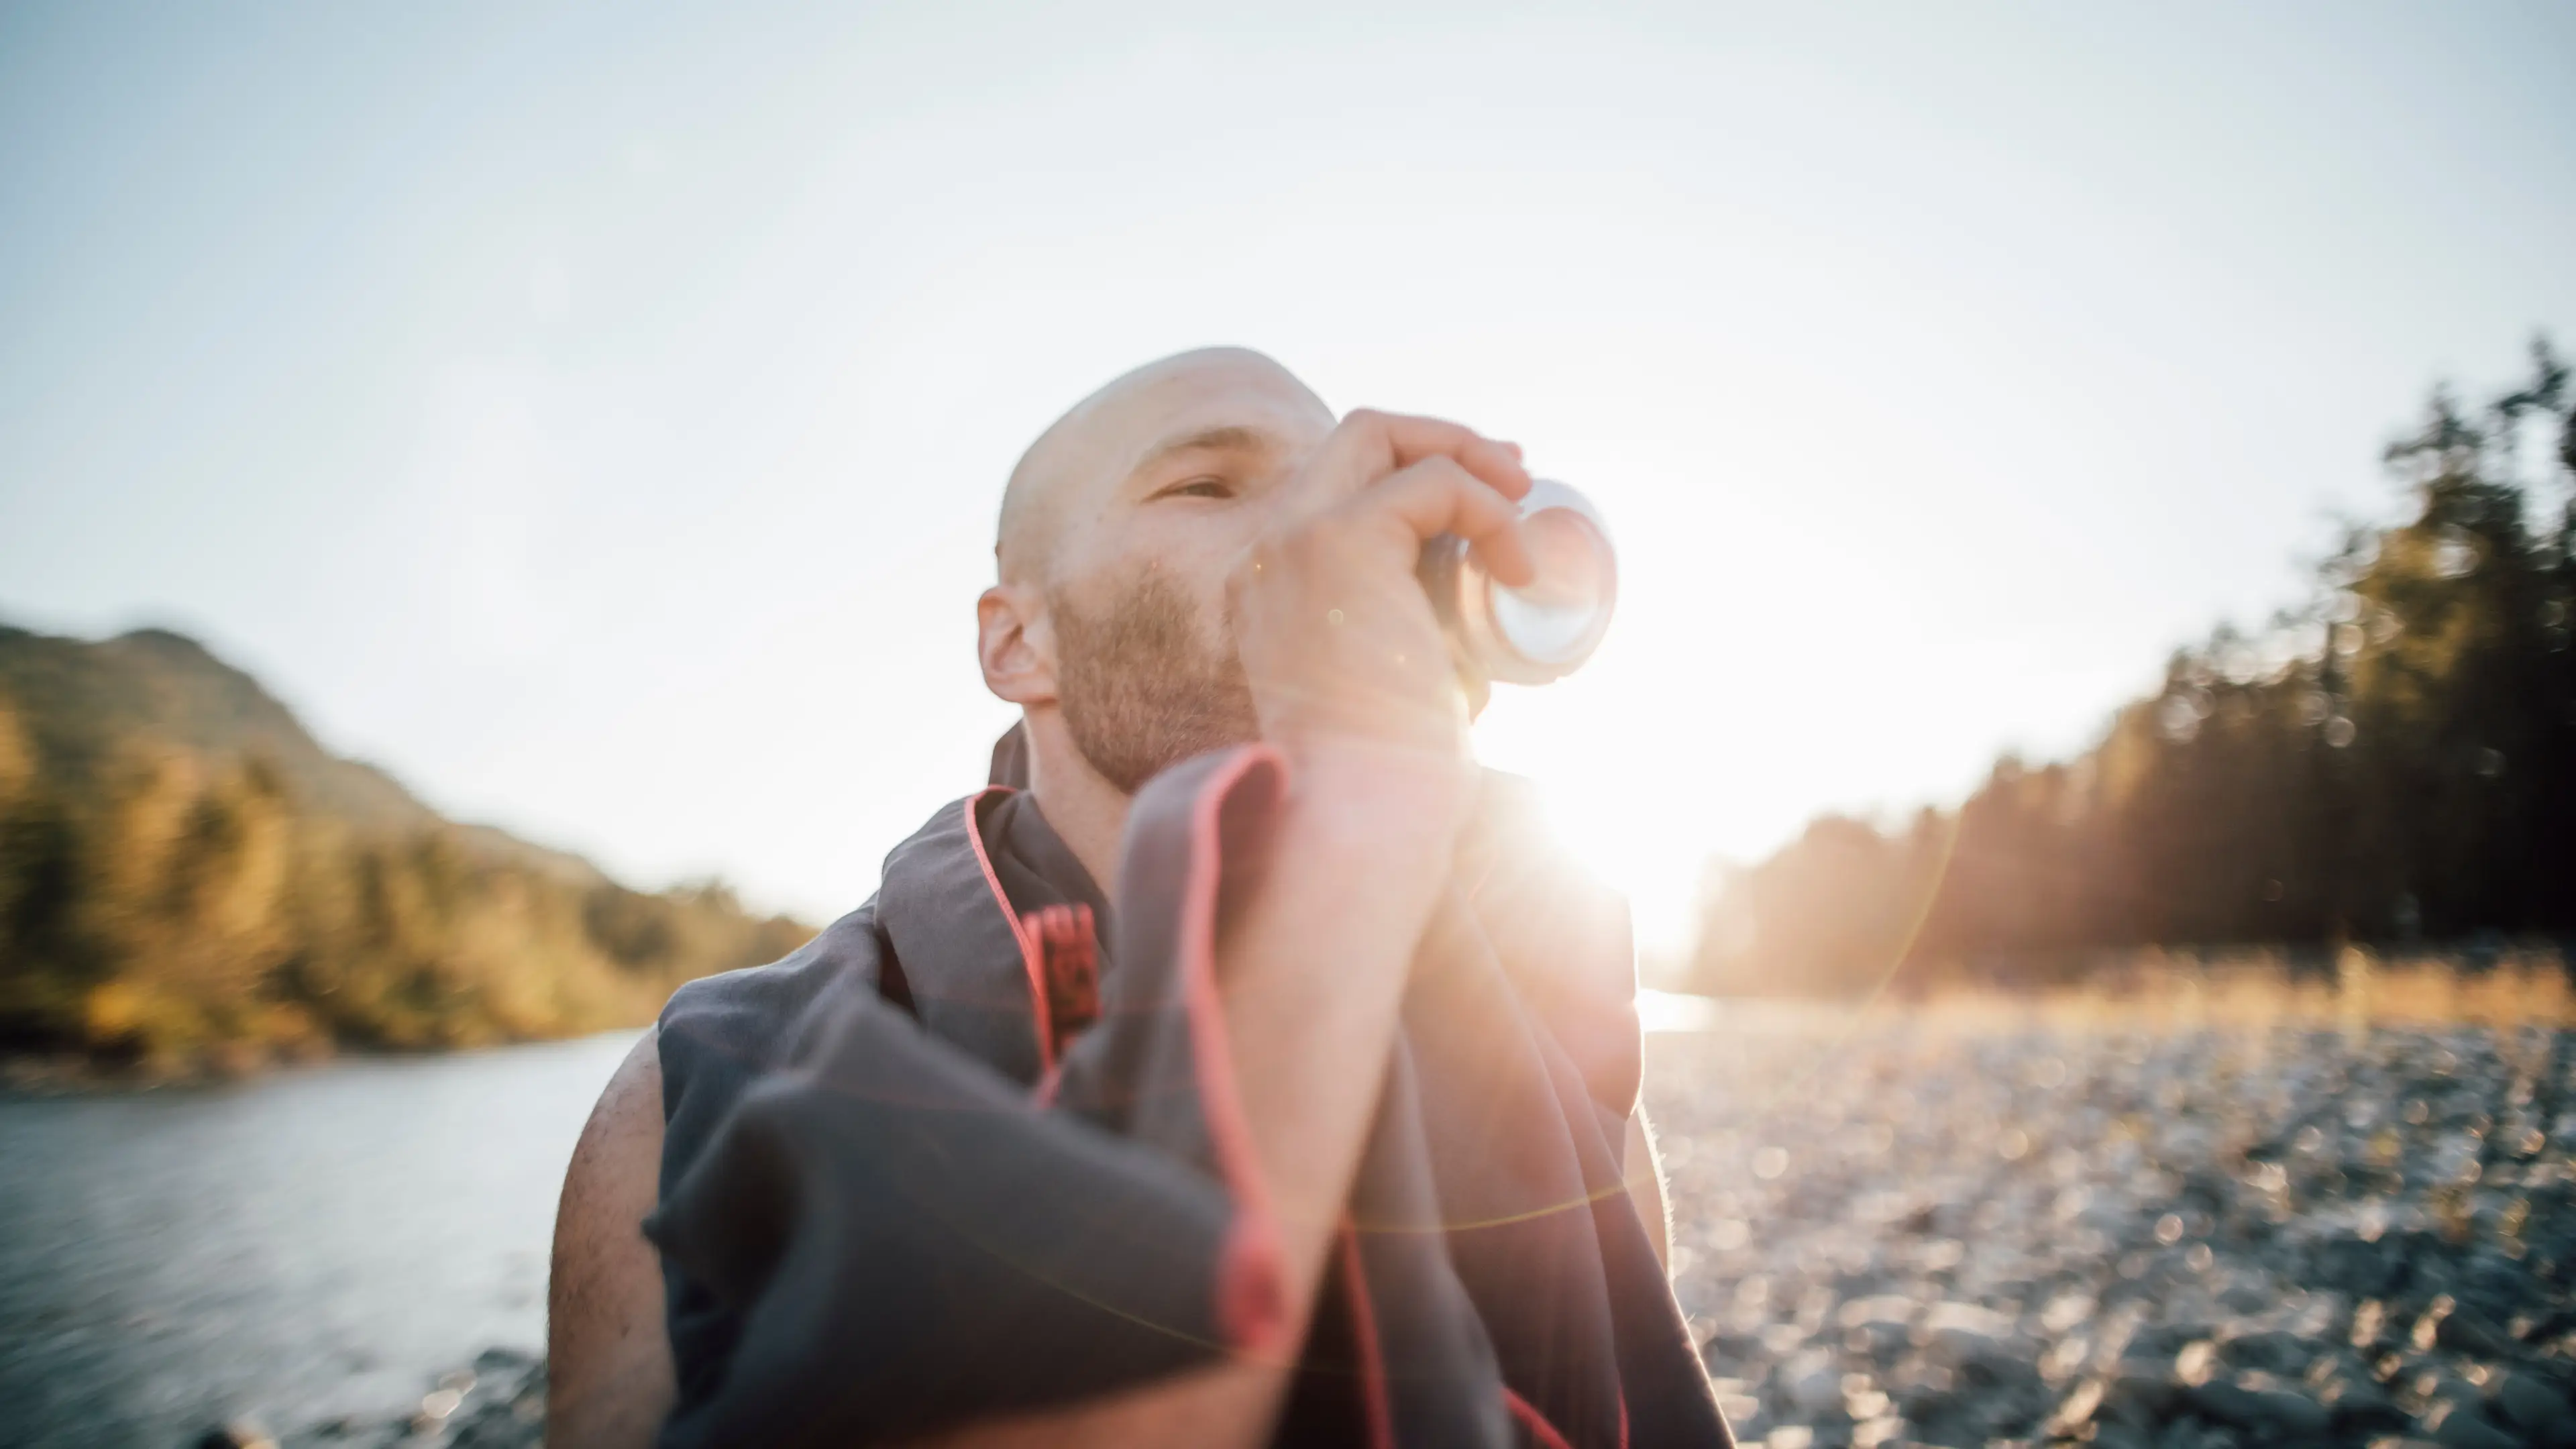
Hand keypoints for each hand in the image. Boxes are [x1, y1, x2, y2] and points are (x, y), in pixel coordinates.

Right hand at [1227, 410, 1533, 818]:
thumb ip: (1415, 636)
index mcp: (1272, 590)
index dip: (1417, 474)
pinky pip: (1430, 483)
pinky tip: (1516, 569)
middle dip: (1441, 441)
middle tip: (1516, 477)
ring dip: (1464, 454)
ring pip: (1376, 433)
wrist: (1357, 817)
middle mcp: (1266, 555)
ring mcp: (1292, 542)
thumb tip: (1485, 610)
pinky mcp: (1337, 542)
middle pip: (1352, 439)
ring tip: (1524, 500)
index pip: (1338, 489)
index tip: (1493, 498)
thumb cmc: (1387, 784)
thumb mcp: (1401, 686)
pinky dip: (1487, 510)